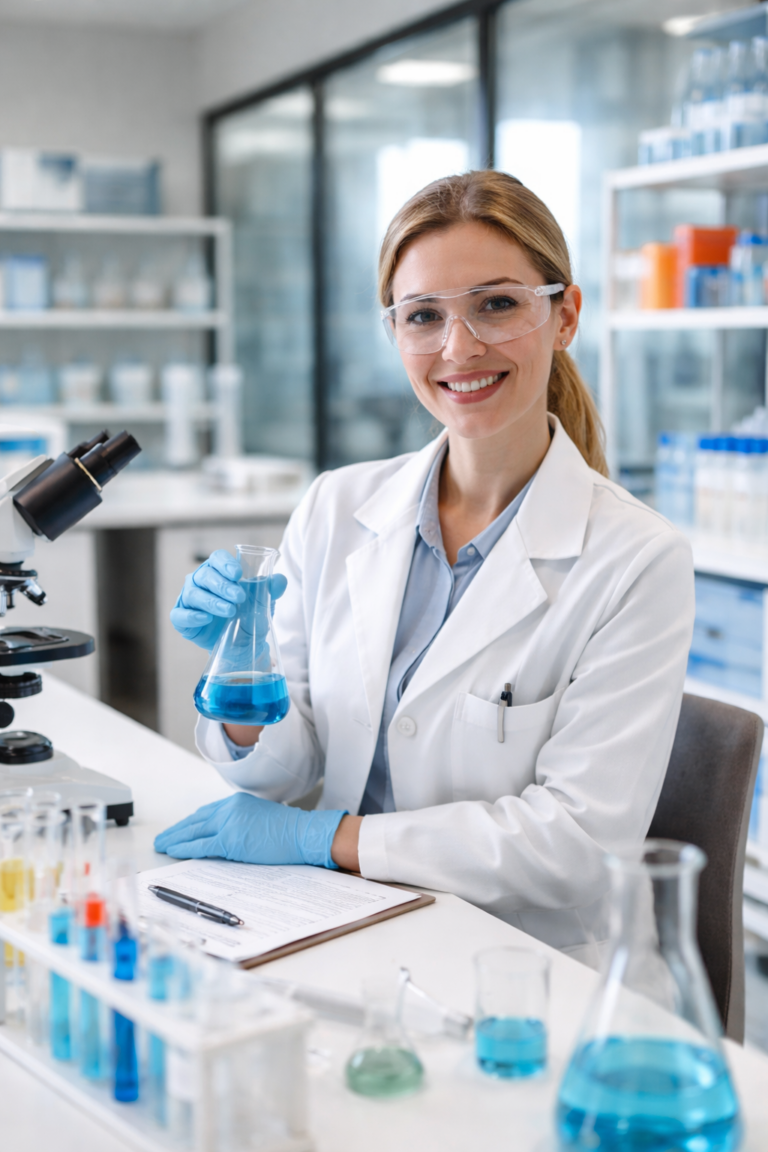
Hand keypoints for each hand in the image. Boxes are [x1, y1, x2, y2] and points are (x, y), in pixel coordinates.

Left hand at [154, 792, 346, 867]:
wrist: (301, 833)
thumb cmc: (287, 831)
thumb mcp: (259, 818)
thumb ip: (240, 822)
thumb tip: (227, 836)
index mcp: (236, 803)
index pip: (206, 813)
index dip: (190, 823)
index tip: (179, 829)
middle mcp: (229, 808)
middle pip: (195, 821)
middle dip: (177, 830)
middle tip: (162, 838)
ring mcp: (228, 823)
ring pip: (193, 832)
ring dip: (174, 839)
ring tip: (162, 845)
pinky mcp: (229, 840)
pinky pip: (200, 845)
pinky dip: (184, 848)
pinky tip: (173, 851)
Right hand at [170, 549, 286, 650]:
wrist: (240, 644)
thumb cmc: (247, 614)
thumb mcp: (263, 602)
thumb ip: (271, 589)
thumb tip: (280, 580)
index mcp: (218, 570)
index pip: (216, 558)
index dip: (225, 564)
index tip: (238, 574)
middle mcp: (200, 581)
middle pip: (205, 575)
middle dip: (223, 585)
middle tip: (239, 597)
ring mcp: (188, 599)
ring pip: (193, 594)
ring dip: (211, 601)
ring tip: (229, 611)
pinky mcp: (181, 619)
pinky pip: (180, 615)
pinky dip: (192, 616)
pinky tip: (205, 618)